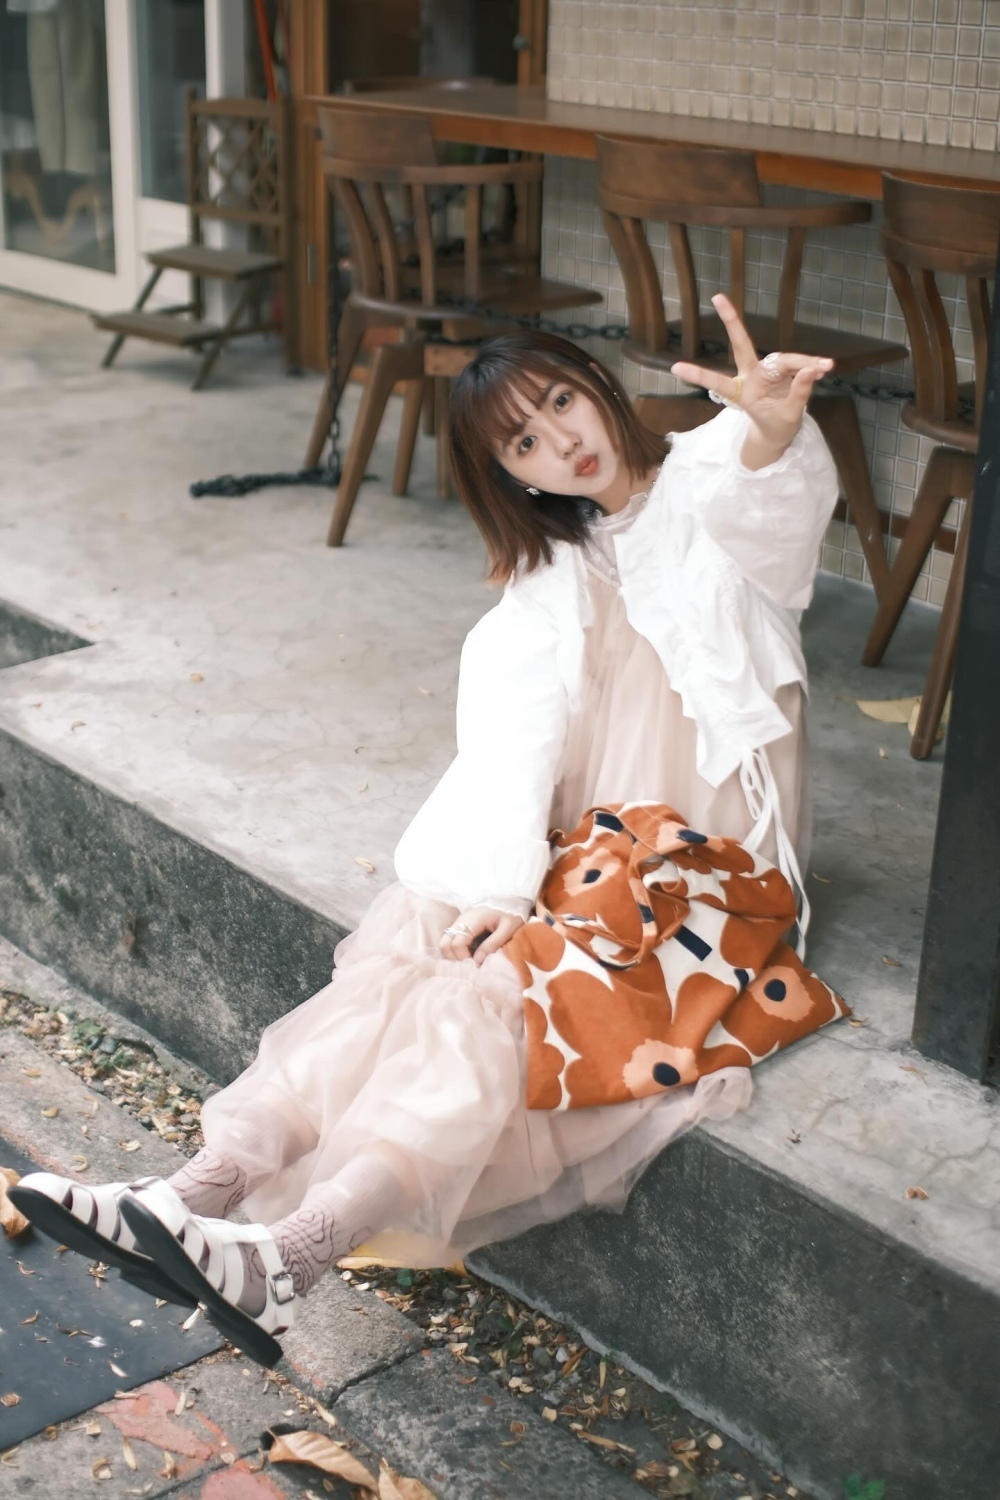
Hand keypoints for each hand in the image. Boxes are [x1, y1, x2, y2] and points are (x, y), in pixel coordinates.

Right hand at [439, 906, 524, 966]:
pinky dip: (455, 951)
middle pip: (444, 944)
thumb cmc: (510, 915)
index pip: (457, 943)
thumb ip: (492, 944)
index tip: (475, 965)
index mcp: (473, 920)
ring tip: (469, 961)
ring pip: (444, 943)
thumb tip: (477, 961)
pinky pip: (449, 941)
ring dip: (453, 955)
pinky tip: (469, 955)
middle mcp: (461, 920)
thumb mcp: (508, 929)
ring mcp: (458, 923)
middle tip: (469, 966)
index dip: (463, 957)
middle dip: (454, 958)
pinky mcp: (459, 926)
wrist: (509, 901)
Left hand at [670, 293, 832, 469]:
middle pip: (742, 345)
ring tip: (825, 367)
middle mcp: (750, 376)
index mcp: (742, 393)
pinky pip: (799, 363)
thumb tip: (811, 370)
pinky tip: (825, 367)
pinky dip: (812, 364)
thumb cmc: (777, 428)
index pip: (718, 382)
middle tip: (716, 297)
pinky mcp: (782, 367)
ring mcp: (766, 369)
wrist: (780, 432)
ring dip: (805, 362)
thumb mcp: (788, 418)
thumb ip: (799, 393)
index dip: (699, 375)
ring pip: (784, 358)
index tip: (675, 368)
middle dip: (731, 321)